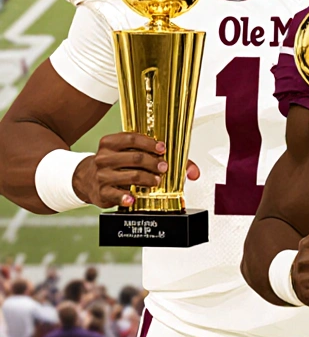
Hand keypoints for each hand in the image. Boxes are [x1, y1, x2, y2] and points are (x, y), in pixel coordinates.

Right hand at [73, 133, 200, 207]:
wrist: (88, 179)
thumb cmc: (117, 164)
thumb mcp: (132, 154)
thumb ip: (161, 157)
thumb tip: (193, 172)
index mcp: (110, 143)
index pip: (131, 138)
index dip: (150, 143)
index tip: (162, 149)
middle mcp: (104, 158)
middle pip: (134, 157)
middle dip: (153, 163)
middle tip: (163, 168)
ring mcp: (102, 175)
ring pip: (130, 175)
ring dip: (147, 179)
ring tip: (156, 181)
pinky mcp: (102, 192)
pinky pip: (116, 194)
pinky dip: (126, 197)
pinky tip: (134, 197)